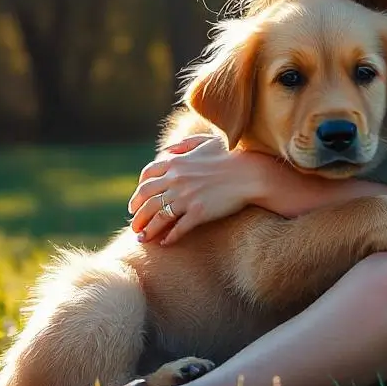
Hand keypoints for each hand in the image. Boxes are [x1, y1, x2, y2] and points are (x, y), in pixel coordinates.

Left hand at [127, 134, 274, 245]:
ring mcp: (187, 197)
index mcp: (175, 162)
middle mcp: (176, 180)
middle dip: (137, 214)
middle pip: (147, 199)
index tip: (135, 203)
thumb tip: (167, 151)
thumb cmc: (232, 155)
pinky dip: (168, 237)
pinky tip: (165, 243)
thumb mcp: (205, 142)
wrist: (252, 172)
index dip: (138, 193)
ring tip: (141, 238)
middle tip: (134, 224)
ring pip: (158, 216)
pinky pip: (178, 228)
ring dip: (147, 229)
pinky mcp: (199, 212)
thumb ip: (184, 145)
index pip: (146, 178)